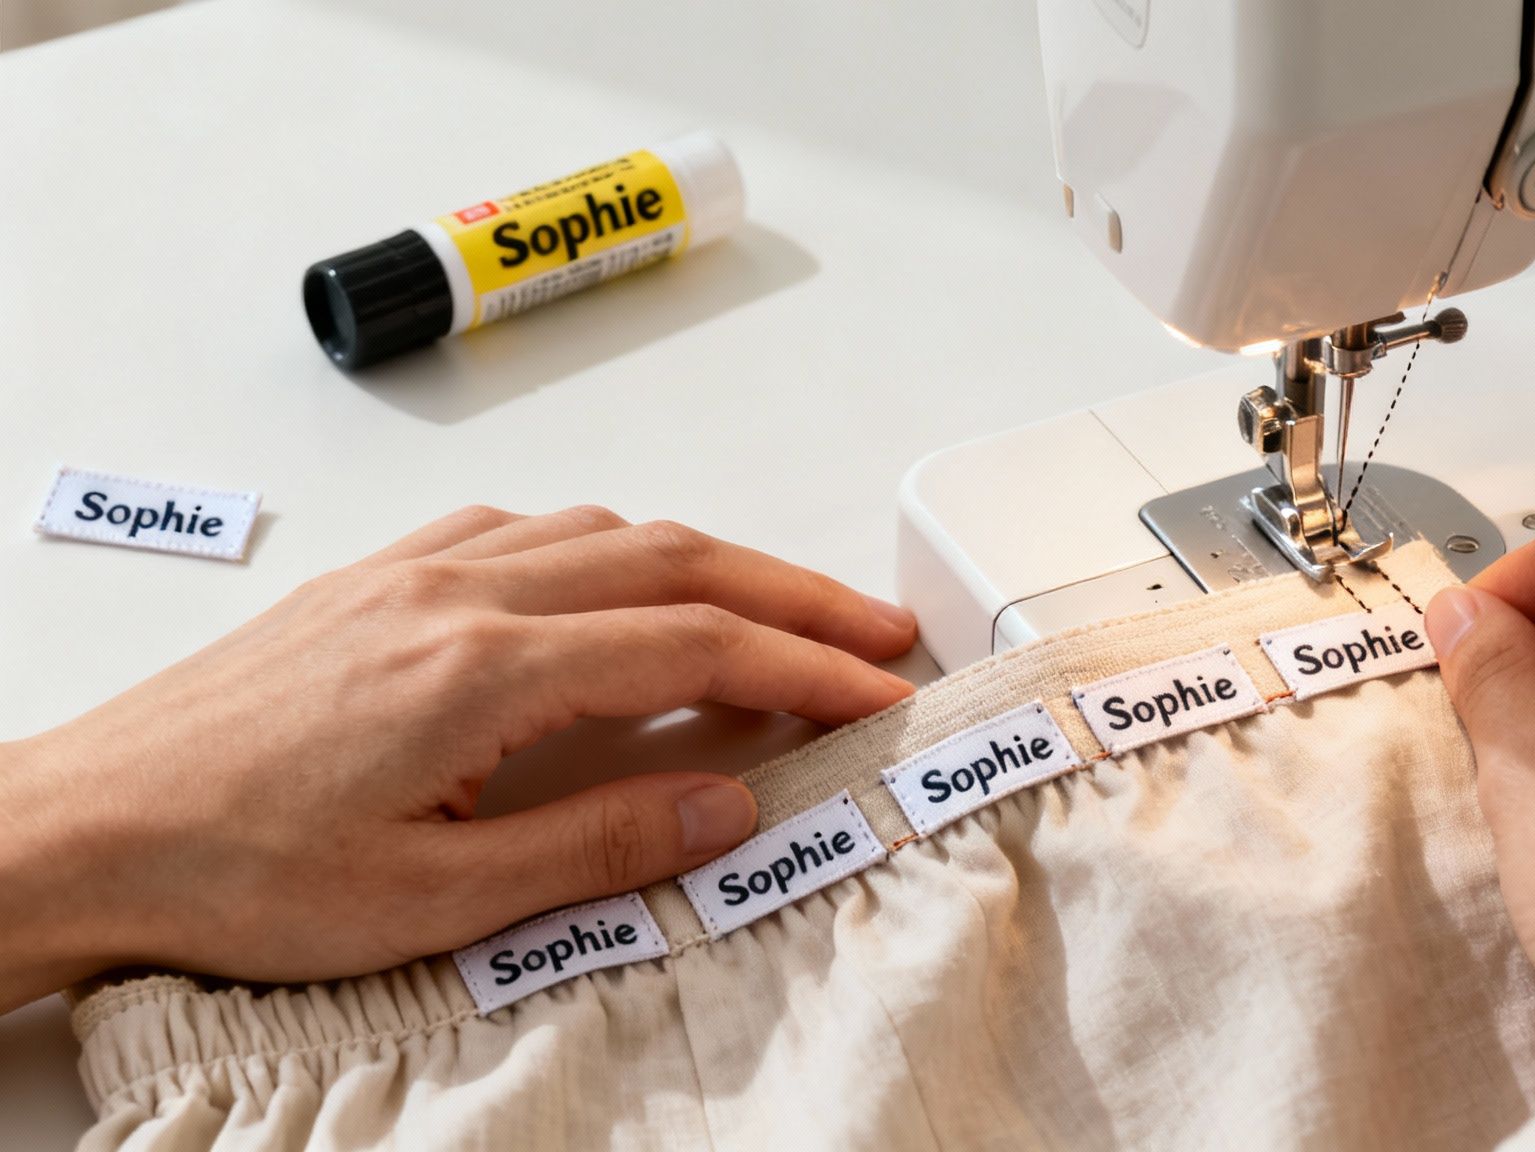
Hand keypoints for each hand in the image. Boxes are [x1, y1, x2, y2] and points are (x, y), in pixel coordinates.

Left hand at [0, 506, 916, 1012]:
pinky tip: (619, 590)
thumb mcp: (432, 899)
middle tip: (875, 635)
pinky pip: (527, 532)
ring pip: (606, 533)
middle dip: (792, 598)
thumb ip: (595, 842)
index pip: (692, 649)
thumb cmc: (233, 872)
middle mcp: (458, 595)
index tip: (878, 690)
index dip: (803, 668)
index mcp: (482, 670)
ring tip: (774, 619)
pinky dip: (612, 551)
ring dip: (710, 568)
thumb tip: (726, 806)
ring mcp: (414, 575)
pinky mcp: (378, 582)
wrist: (85, 828)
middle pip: (675, 563)